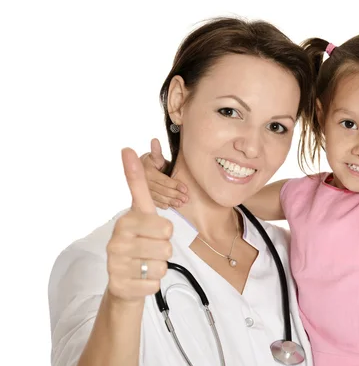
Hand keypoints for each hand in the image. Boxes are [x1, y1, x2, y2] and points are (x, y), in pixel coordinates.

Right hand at [106, 148, 172, 303]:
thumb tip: (127, 149)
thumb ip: (137, 184)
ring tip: (144, 264)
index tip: (152, 231)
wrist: (124, 280)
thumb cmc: (138, 241)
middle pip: (166, 246)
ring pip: (162, 265)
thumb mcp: (141, 213)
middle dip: (164, 250)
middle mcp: (116, 242)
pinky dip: (153, 284)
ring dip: (159, 267)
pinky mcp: (120, 286)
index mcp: (125, 222)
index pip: (165, 226)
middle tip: (149, 250)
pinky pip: (155, 284)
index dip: (165, 231)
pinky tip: (140, 279)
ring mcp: (116, 265)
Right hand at [140, 138, 187, 208]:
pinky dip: (163, 205)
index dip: (175, 185)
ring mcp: (143, 190)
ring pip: (159, 197)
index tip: (185, 189)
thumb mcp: (155, 157)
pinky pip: (154, 202)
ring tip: (181, 203)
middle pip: (162, 190)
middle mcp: (144, 182)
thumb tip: (155, 140)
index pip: (163, 180)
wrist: (142, 170)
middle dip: (175, 195)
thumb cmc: (153, 162)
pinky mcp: (144, 197)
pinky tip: (170, 206)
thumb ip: (157, 151)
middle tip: (186, 198)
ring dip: (171, 201)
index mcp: (147, 172)